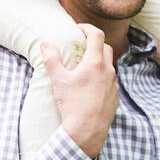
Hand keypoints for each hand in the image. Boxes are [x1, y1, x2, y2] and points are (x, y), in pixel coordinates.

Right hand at [40, 23, 118, 157]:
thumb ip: (51, 59)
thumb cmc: (72, 105)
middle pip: (105, 48)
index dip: (87, 28)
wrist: (86, 132)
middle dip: (94, 43)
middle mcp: (108, 71)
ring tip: (84, 67)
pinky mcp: (115, 97)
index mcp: (95, 63)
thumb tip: (45, 43)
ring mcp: (114, 85)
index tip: (78, 29)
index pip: (96, 35)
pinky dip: (102, 77)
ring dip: (99, 61)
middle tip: (81, 46)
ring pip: (109, 66)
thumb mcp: (58, 80)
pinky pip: (110, 81)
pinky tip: (90, 86)